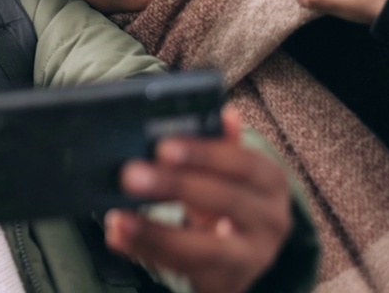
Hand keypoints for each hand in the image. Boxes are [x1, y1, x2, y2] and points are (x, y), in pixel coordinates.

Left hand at [105, 107, 292, 292]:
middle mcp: (270, 222)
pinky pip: (183, 269)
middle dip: (176, 187)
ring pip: (205, 249)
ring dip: (156, 232)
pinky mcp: (225, 284)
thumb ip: (221, 143)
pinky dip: (146, 251)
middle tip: (130, 175)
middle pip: (226, 202)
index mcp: (270, 182)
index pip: (245, 164)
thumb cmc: (229, 196)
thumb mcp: (230, 170)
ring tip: (118, 218)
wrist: (242, 252)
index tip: (163, 147)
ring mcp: (250, 258)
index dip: (205, 154)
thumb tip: (224, 113)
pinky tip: (118, 237)